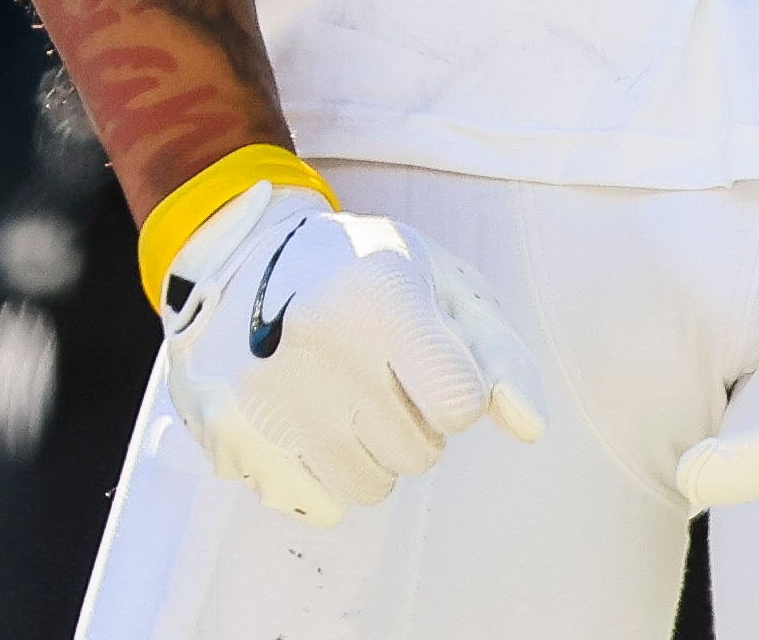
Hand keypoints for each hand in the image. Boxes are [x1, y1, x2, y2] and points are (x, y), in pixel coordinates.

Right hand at [154, 185, 544, 526]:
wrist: (238, 254)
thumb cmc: (360, 272)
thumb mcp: (440, 283)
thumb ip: (498, 353)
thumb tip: (528, 427)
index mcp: (382, 293)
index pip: (461, 402)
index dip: (456, 388)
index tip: (430, 358)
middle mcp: (319, 342)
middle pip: (419, 453)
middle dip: (410, 419)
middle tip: (374, 367)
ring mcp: (267, 393)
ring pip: (369, 487)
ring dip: (366, 450)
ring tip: (337, 391)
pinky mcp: (229, 433)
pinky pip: (317, 503)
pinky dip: (318, 470)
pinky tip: (298, 413)